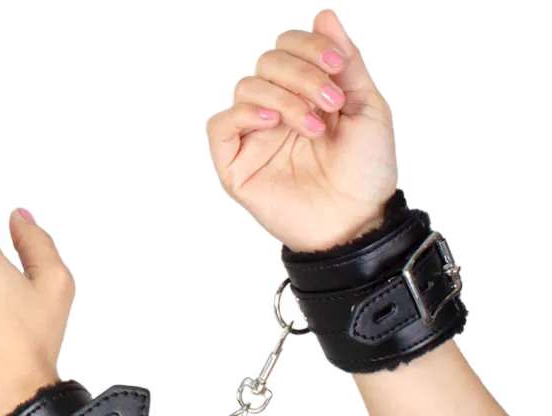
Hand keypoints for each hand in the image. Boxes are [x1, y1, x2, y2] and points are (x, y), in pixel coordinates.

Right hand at [207, 10, 398, 251]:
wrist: (357, 220)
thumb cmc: (365, 170)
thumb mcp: (365, 107)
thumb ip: (345, 63)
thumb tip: (323, 14)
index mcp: (306, 94)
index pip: (289, 48)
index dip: (310, 47)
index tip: (338, 69)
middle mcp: (278, 111)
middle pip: (268, 62)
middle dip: (301, 74)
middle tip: (330, 103)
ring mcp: (256, 137)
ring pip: (248, 88)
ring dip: (283, 96)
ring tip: (312, 126)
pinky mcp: (238, 165)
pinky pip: (222, 126)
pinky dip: (243, 114)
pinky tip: (271, 122)